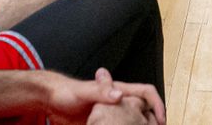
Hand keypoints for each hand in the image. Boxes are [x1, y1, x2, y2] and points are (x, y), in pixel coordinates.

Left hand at [41, 69, 165, 124]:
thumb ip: (100, 91)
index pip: (146, 92)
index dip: (157, 104)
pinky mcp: (103, 124)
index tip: (160, 120)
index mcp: (118, 91)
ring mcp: (111, 114)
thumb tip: (119, 94)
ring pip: (133, 122)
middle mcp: (118, 102)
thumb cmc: (66, 93)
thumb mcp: (83, 92)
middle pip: (144, 110)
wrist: (51, 102)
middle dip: (153, 122)